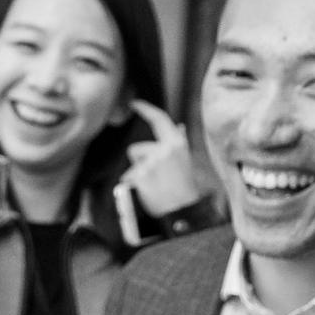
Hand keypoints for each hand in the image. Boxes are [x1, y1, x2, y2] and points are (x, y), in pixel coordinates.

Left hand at [117, 102, 204, 218]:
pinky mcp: (141, 176)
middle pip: (136, 149)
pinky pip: (128, 178)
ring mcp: (151, 162)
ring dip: (137, 174)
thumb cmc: (184, 188)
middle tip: (156, 178)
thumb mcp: (185, 161)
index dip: (146, 109)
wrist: (182, 210)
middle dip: (139, 162)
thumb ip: (177, 144)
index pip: (159, 119)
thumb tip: (178, 126)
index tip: (135, 103)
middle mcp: (164, 150)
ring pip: (132, 165)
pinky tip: (148, 192)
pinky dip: (134, 186)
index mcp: (176, 144)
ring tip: (153, 186)